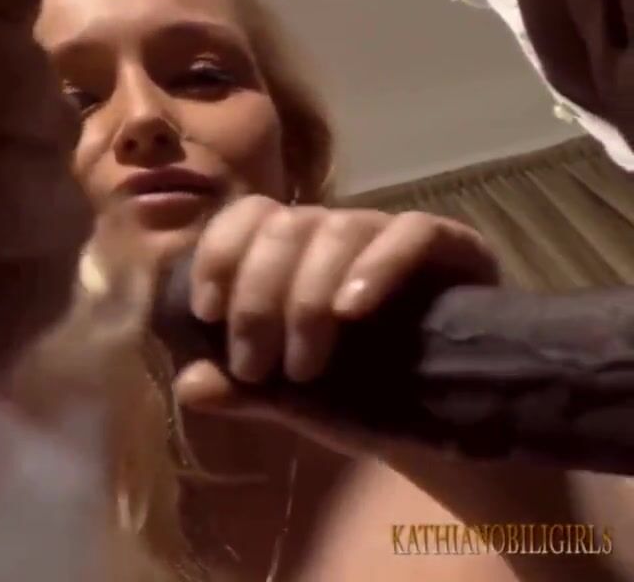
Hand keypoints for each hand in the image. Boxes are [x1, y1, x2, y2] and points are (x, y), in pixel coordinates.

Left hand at [171, 195, 498, 454]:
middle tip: (255, 366)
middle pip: (285, 227)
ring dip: (307, 299)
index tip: (207, 311)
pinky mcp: (452, 245)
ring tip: (302, 365)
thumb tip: (188, 385)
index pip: (247, 217)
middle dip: (258, 298)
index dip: (219, 254)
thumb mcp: (293, 399)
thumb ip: (244, 390)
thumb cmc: (361, 398)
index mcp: (294, 252)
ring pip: (339, 229)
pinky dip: (378, 267)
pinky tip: (353, 311)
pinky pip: (412, 233)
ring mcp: (394, 233)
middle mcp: (339, 232)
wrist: (450, 424)